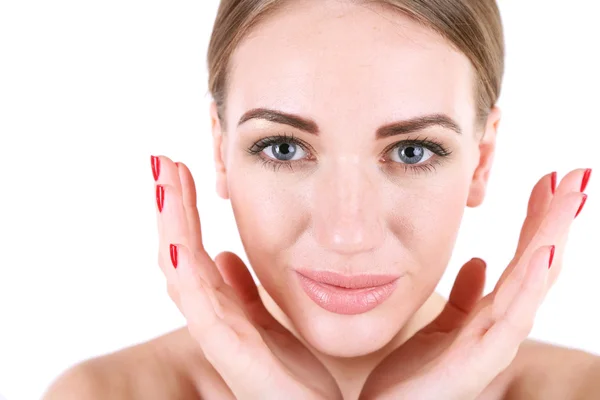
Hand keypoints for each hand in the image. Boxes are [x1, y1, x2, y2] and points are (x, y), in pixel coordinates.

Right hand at [151, 156, 341, 399]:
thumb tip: (227, 256)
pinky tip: (180, 243)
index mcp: (224, 308)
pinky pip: (204, 310)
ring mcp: (220, 336)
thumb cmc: (296, 376)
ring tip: (166, 183)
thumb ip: (244, 291)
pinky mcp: (233, 355)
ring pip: (183, 273)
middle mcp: (215, 318)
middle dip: (172, 207)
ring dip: (173, 226)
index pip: (193, 251)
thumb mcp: (270, 321)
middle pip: (181, 253)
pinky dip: (187, 276)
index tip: (181, 172)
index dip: (183, 212)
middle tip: (163, 162)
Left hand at [360, 169, 590, 399]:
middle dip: (557, 220)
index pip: (522, 259)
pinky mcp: (474, 364)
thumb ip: (464, 298)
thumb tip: (478, 262)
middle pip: (536, 266)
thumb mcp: (439, 327)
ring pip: (530, 286)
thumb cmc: (412, 377)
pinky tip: (542, 254)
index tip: (550, 180)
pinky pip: (506, 320)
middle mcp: (498, 328)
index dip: (539, 220)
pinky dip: (527, 286)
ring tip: (569, 200)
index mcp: (490, 315)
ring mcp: (491, 346)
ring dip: (551, 240)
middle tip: (578, 174)